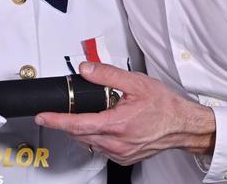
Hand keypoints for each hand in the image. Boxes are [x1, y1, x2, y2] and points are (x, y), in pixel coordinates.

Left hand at [35, 62, 215, 164]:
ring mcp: (120, 153)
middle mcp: (117, 143)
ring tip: (88, 115)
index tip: (42, 117)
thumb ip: (107, 75)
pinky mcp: (124, 158)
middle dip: (66, 123)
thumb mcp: (136, 82)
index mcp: (117, 124)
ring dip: (81, 130)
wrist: (184, 126)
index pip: (77, 124)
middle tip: (62, 111)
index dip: (56, 121)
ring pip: (89, 143)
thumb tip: (85, 69)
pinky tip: (102, 126)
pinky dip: (95, 137)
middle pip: (79, 135)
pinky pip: (101, 149)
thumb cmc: (165, 106)